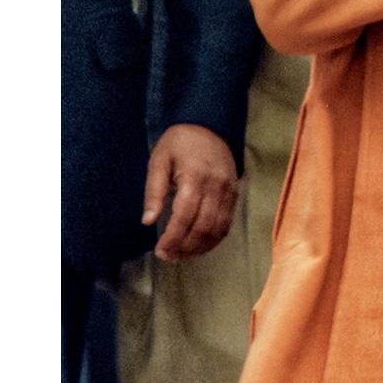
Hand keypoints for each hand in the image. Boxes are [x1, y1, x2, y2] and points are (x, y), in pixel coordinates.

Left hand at [142, 123, 238, 261]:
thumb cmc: (181, 142)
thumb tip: (148, 221)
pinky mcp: (234, 195)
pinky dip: (213, 240)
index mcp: (195, 177)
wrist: (211, 126)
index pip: (184, 216)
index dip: (172, 238)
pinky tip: (198, 246)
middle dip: (184, 248)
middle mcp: (215, 186)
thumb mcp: (159, 160)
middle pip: (202, 227)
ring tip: (180, 255)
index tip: (160, 250)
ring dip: (199, 248)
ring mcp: (228, 191)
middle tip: (167, 256)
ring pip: (217, 230)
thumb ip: (154, 191)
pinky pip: (226, 224)